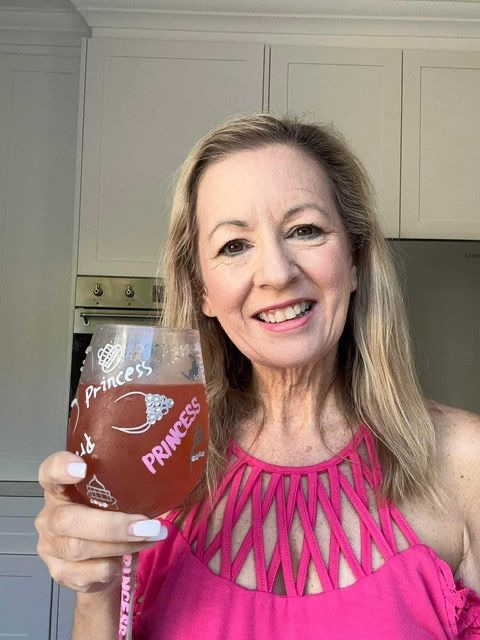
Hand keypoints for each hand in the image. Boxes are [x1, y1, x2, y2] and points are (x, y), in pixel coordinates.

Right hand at [36, 451, 166, 593]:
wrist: (104, 569)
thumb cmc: (112, 521)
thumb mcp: (117, 501)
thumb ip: (126, 490)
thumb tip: (163, 480)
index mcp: (62, 488)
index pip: (49, 472)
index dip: (60, 468)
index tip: (82, 468)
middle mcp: (50, 515)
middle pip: (68, 519)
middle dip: (111, 525)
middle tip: (147, 525)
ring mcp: (50, 546)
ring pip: (79, 548)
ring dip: (121, 545)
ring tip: (150, 538)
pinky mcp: (58, 572)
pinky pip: (84, 573)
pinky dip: (111, 568)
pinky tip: (126, 562)